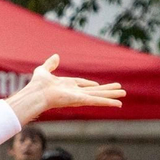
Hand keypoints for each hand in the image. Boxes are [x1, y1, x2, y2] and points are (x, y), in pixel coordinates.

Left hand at [7, 55, 124, 123]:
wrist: (36, 93)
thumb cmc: (37, 85)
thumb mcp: (43, 70)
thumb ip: (50, 64)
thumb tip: (56, 56)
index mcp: (67, 86)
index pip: (82, 85)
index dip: (90, 85)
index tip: (98, 86)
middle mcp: (75, 93)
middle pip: (94, 91)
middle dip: (106, 91)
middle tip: (119, 90)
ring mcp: (79, 97)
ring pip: (98, 96)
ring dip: (111, 96)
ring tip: (123, 95)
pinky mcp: (81, 100)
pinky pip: (97, 101)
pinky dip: (107, 102)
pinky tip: (118, 104)